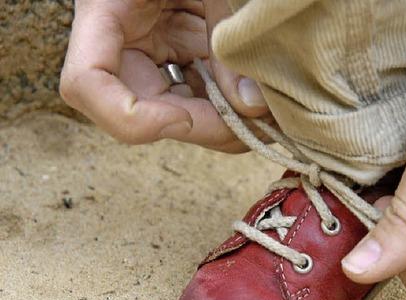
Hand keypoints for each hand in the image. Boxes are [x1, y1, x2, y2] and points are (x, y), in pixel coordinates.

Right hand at [60, 0, 267, 150]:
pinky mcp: (177, 56)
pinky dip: (228, 104)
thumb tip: (251, 107)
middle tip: (250, 127)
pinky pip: (197, 94)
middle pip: (140, 112)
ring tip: (265, 117)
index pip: (85, 85)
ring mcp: (150, 52)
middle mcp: (122, 43)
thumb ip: (228, 36)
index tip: (184, 117)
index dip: (130, 118)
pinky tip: (258, 101)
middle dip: (198, 127)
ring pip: (175, 111)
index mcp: (106, 12)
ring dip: (220, 122)